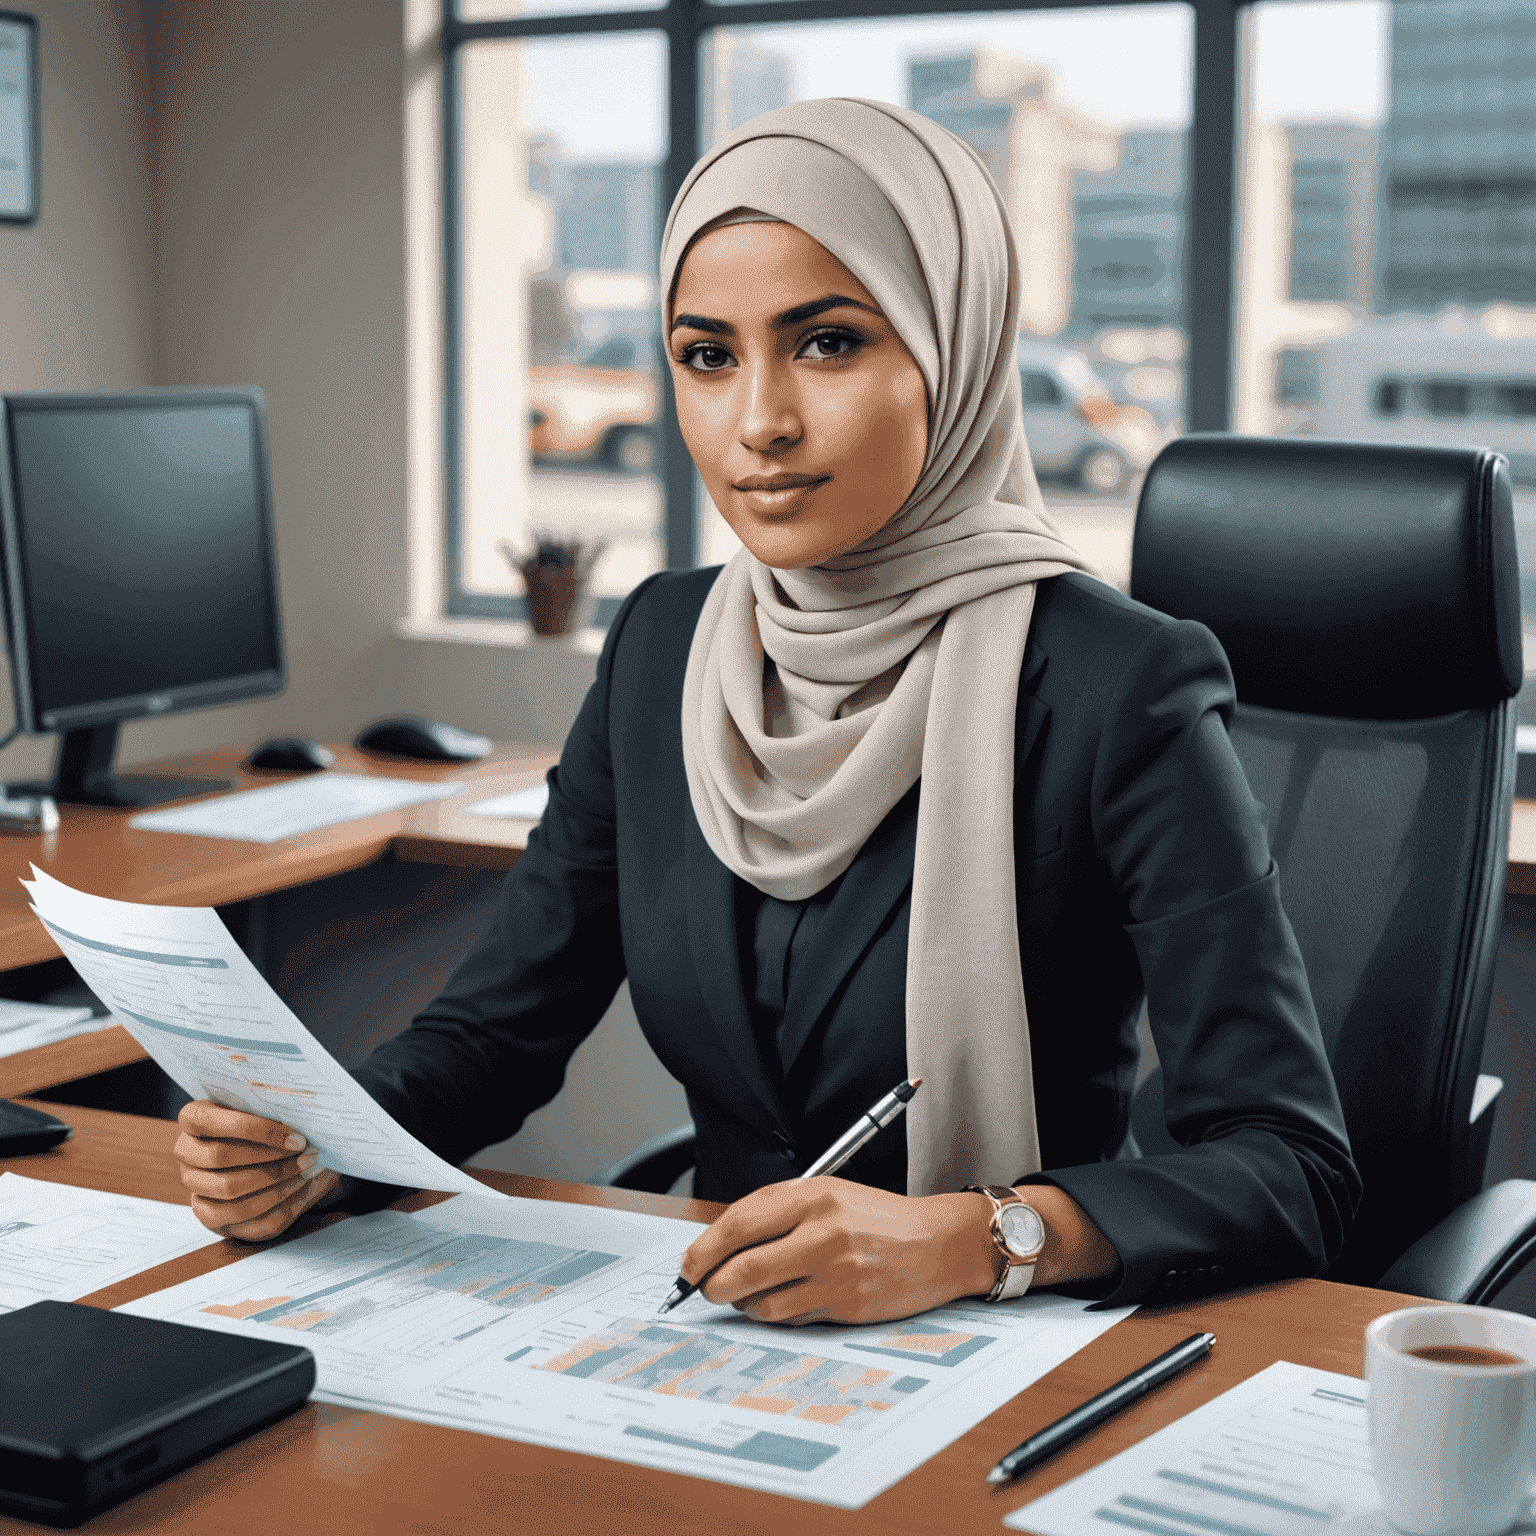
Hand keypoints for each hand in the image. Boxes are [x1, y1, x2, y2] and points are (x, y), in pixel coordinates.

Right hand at [174, 1100, 339, 1240]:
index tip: (297, 1137)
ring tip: (307, 1169)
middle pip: (221, 1156)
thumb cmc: (265, 1123)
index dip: (257, 1129)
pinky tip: (298, 1187)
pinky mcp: (207, 1213)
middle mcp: (185, 1152)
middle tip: (307, 1153)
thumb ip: (271, 1109)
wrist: (264, 1152)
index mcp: (192, 1117)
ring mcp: (194, 1185)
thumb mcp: (264, 1108)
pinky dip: (275, 1203)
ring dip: (276, 1180)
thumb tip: (300, 1117)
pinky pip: (240, 1215)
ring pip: (230, 1188)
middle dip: (270, 1156)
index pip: (211, 1121)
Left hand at [679, 1179, 1118, 1326]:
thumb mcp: (827, 1194)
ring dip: (744, 1304)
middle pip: (742, 1268)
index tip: (689, 1266)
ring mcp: (836, 1271)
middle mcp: (822, 1231)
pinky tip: (784, 1302)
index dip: (703, 1249)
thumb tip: (719, 1243)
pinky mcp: (848, 1305)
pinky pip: (791, 1318)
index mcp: (812, 1195)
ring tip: (749, 1294)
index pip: (738, 1223)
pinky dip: (776, 1315)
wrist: (938, 1242)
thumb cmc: (876, 1218)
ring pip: (761, 1301)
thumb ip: (777, 1212)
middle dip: (712, 1285)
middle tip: (705, 1289)